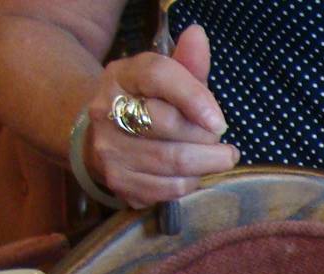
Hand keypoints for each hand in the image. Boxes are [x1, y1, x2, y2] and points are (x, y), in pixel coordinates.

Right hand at [83, 24, 237, 208]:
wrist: (103, 137)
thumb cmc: (148, 105)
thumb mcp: (165, 80)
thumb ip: (187, 63)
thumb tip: (198, 36)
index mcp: (122, 75)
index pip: (158, 76)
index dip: (194, 97)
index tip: (220, 122)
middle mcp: (108, 110)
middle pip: (169, 124)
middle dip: (206, 136)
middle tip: (219, 140)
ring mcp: (110, 148)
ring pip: (173, 161)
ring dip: (207, 162)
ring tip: (219, 157)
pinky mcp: (119, 181)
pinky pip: (169, 188)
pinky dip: (191, 183)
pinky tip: (194, 174)